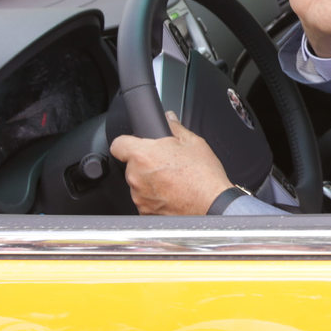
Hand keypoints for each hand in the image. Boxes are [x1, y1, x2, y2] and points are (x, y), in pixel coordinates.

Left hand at [110, 115, 232, 214]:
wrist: (212, 205)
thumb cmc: (203, 176)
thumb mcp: (193, 142)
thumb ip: (174, 128)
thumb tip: (168, 119)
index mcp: (143, 155)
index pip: (118, 144)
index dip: (127, 143)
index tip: (134, 145)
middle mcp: (136, 177)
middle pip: (132, 165)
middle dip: (145, 164)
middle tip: (166, 165)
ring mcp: (139, 196)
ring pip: (139, 184)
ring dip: (149, 182)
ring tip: (172, 182)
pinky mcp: (145, 211)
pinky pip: (145, 200)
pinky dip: (155, 198)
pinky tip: (172, 195)